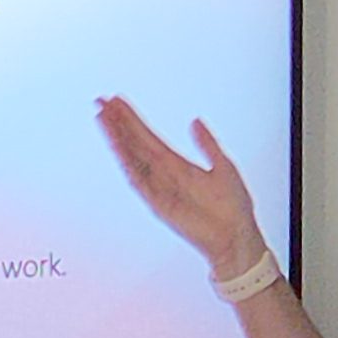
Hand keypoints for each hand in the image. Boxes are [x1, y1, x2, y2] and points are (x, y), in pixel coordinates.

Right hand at [97, 96, 263, 278]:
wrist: (236, 236)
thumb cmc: (233, 208)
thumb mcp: (224, 166)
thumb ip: (207, 144)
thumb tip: (195, 121)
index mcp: (179, 165)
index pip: (149, 137)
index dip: (133, 120)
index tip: (118, 101)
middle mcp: (164, 174)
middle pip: (135, 143)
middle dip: (118, 123)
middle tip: (101, 101)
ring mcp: (158, 187)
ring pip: (131, 158)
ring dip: (116, 137)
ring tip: (103, 116)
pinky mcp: (157, 203)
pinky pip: (138, 179)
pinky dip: (126, 161)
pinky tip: (116, 145)